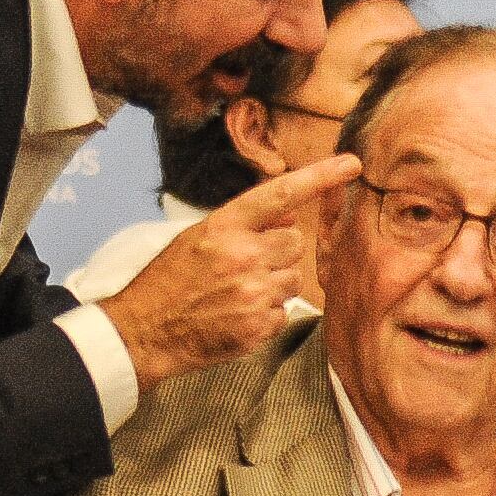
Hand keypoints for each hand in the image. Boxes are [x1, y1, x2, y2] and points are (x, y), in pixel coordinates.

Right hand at [99, 153, 360, 391]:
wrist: (143, 331)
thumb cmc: (168, 281)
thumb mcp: (196, 237)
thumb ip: (243, 223)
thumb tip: (287, 212)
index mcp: (224, 225)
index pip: (282, 193)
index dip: (320, 177)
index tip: (352, 164)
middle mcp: (242, 255)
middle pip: (295, 242)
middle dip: (277, 252)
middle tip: (242, 266)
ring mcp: (252, 292)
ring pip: (293, 279)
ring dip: (272, 285)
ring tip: (234, 294)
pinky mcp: (258, 326)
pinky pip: (283, 312)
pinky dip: (265, 315)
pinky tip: (235, 316)